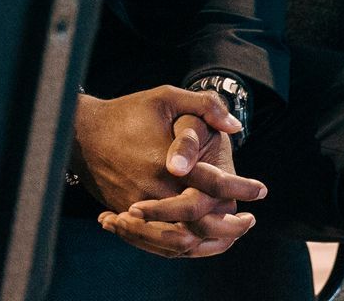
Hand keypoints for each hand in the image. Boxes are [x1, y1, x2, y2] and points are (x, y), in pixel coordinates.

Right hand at [72, 87, 265, 259]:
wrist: (82, 133)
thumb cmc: (126, 112)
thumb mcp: (165, 97)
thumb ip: (203, 106)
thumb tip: (235, 126)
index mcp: (166, 162)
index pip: (213, 184)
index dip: (241, 188)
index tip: (261, 190)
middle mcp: (153, 191)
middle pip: (200, 220)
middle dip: (231, 225)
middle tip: (249, 220)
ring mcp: (138, 207)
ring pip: (180, 239)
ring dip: (210, 241)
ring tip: (231, 234)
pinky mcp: (126, 215)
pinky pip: (158, 241)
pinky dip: (182, 246)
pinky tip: (199, 239)